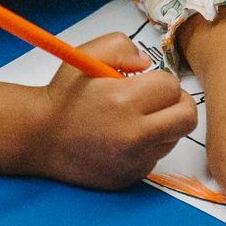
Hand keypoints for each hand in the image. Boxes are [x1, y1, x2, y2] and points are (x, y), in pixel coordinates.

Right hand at [34, 34, 197, 189]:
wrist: (39, 138)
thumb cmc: (64, 95)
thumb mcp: (87, 55)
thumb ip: (122, 47)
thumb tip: (148, 64)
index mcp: (123, 102)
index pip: (171, 87)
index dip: (159, 80)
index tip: (142, 82)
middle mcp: (133, 136)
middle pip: (187, 118)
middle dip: (178, 102)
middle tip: (158, 99)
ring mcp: (133, 161)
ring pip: (174, 138)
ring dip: (164, 124)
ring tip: (136, 117)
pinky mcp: (131, 177)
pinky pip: (156, 157)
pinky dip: (149, 144)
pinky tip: (125, 137)